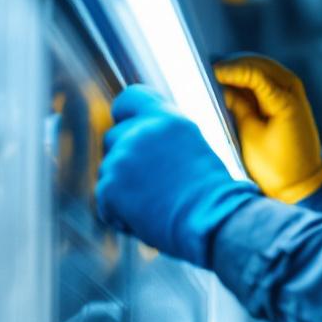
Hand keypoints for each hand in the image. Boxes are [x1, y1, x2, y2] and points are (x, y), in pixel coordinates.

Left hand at [95, 85, 257, 265]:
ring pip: (108, 172)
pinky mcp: (109, 187)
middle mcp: (141, 132)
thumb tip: (145, 145)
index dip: (126, 116)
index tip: (129, 129)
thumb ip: (164, 139)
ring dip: (123, 190)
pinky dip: (119, 216)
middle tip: (149, 185)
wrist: (216, 223)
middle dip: (124, 160)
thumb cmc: (214, 196)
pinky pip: (104, 202)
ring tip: (156, 207)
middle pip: (113, 138)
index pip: (130, 98)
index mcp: (168, 119)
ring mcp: (121, 159)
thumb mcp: (194, 149)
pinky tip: (147, 221)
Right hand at [215, 54, 321, 202]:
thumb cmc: (275, 166)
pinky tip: (227, 81)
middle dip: (232, 63)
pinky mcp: (286, 96)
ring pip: (261, 66)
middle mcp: (293, 89)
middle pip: (258, 63)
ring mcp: (292, 90)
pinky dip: (246, 77)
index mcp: (286, 102)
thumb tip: (220, 85)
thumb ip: (236, 107)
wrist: (301, 182)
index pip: (255, 74)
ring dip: (238, 67)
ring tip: (212, 72)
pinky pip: (264, 78)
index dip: (230, 70)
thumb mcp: (250, 137)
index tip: (209, 70)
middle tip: (205, 66)